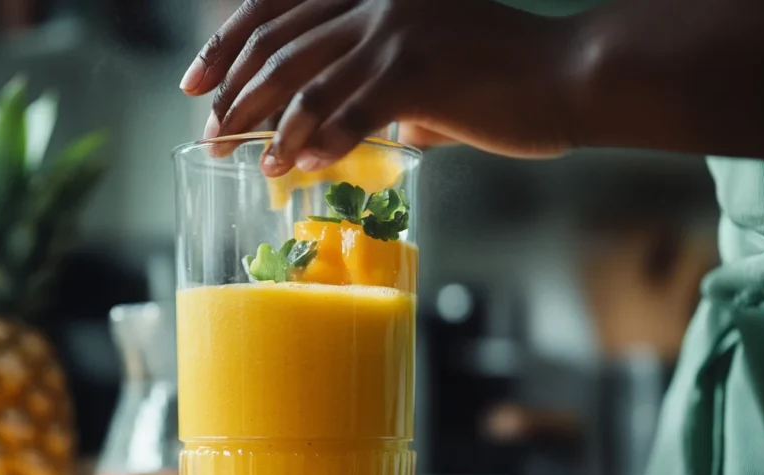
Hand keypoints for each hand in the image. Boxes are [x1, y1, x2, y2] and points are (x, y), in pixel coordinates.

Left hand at [179, 0, 574, 175]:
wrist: (568, 75)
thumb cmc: (502, 73)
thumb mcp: (431, 60)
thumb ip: (385, 87)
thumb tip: (355, 132)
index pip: (275, 8)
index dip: (226, 44)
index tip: (195, 83)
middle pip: (279, 47)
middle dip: (235, 96)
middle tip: (210, 135)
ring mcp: (395, 32)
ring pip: (305, 83)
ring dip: (267, 129)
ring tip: (249, 162)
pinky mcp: (416, 76)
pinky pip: (347, 115)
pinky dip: (316, 144)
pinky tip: (298, 169)